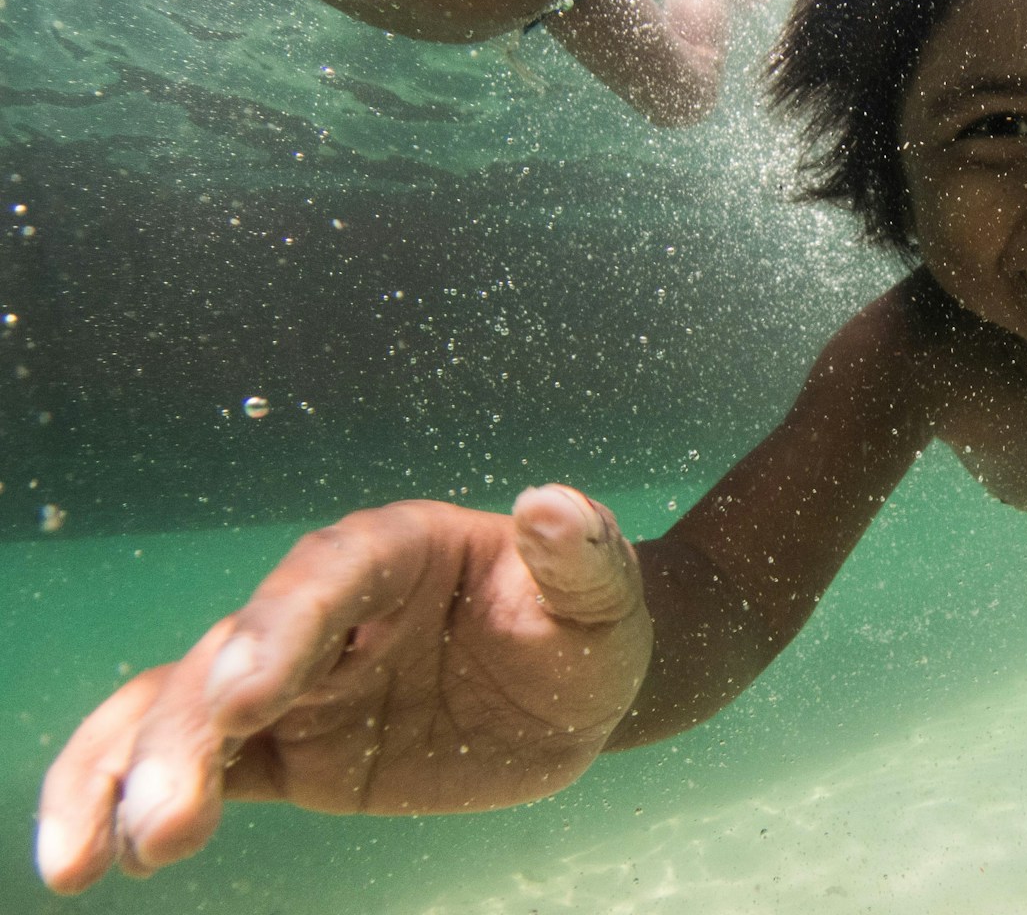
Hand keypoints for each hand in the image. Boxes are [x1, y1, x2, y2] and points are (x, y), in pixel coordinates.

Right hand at [36, 485, 651, 893]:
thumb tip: (550, 504)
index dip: (280, 629)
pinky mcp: (290, 746)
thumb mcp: (601, 587)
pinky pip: (204, 769)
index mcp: (395, 551)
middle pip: (237, 654)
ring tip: (87, 859)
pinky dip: (135, 801)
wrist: (576, 688)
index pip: (326, 578)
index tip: (244, 697)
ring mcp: (298, 679)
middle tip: (164, 814)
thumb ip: (576, 552)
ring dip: (133, 773)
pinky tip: (96, 856)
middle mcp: (327, 609)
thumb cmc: (586, 621)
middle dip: (191, 733)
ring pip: (186, 712)